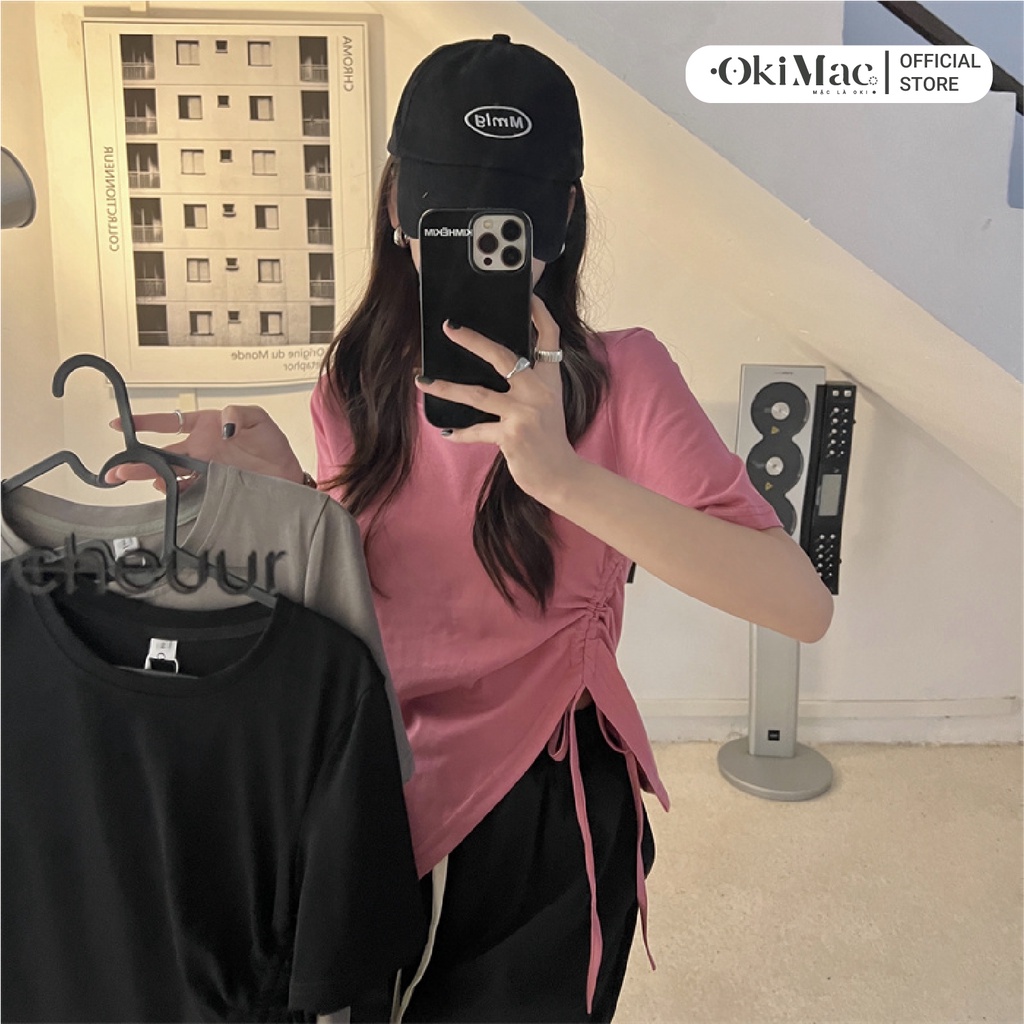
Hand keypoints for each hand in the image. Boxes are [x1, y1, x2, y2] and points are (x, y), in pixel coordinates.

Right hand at [105, 405, 304, 489]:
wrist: (287, 476)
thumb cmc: (273, 446)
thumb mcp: (258, 419)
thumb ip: (238, 414)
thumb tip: (224, 424)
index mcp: (206, 427)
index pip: (170, 422)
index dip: (145, 422)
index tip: (121, 424)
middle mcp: (200, 450)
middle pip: (161, 453)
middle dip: (137, 461)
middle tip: (118, 468)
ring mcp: (204, 470)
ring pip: (169, 474)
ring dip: (152, 477)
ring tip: (140, 480)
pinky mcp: (212, 488)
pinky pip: (187, 491)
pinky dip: (176, 492)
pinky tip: (168, 492)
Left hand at [414, 295, 581, 504]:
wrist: (561, 476)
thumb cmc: (550, 441)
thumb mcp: (547, 406)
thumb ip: (528, 386)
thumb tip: (499, 369)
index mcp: (549, 380)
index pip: (549, 338)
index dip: (539, 313)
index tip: (527, 296)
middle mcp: (538, 391)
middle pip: (503, 356)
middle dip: (473, 341)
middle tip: (449, 329)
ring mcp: (524, 413)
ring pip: (478, 394)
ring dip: (446, 388)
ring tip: (423, 381)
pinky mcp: (512, 435)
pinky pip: (477, 430)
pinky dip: (460, 433)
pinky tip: (446, 431)